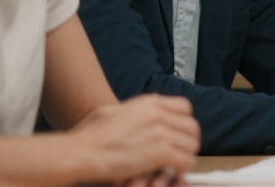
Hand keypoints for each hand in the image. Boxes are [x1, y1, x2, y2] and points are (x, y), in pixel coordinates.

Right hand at [69, 94, 198, 182]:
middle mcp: (159, 114)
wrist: (82, 152)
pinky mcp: (160, 152)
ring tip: (176, 163)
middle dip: (188, 140)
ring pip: (192, 144)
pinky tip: (173, 171)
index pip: (185, 107)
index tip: (178, 133)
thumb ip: (131, 111)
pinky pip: (185, 159)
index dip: (184, 121)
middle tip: (180, 152)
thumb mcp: (111, 111)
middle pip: (192, 126)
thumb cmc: (89, 135)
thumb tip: (136, 113)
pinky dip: (182, 167)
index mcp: (149, 102)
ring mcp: (161, 132)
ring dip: (186, 155)